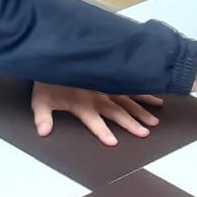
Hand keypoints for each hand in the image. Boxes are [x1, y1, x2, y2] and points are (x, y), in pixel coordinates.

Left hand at [31, 83, 162, 145]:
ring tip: (154, 121)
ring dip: (141, 110)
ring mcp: (106, 86)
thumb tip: (43, 131)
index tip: (113, 142)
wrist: (54, 55)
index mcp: (81, 103)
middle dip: (130, 122)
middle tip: (144, 133)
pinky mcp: (111, 78)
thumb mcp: (40, 99)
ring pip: (127, 99)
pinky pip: (129, 85)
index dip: (102, 131)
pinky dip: (143, 91)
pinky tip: (156, 98)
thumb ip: (42, 116)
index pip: (93, 120)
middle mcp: (97, 95)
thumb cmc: (48, 80)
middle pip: (117, 111)